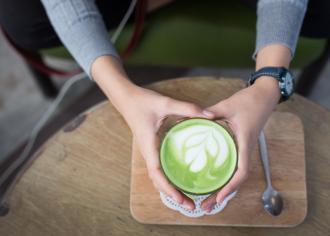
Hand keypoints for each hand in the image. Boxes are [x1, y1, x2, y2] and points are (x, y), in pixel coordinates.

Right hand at [119, 86, 214, 209]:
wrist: (126, 98)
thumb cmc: (142, 102)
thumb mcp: (166, 103)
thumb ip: (187, 108)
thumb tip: (211, 116)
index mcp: (149, 146)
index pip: (157, 173)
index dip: (168, 188)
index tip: (181, 200)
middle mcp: (148, 152)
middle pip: (158, 181)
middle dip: (172, 195)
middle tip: (191, 206)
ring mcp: (149, 152)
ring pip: (157, 177)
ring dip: (170, 190)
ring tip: (186, 199)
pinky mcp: (151, 148)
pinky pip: (158, 169)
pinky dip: (167, 180)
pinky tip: (178, 181)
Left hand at [200, 77, 280, 211]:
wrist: (264, 96)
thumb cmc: (249, 101)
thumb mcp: (227, 105)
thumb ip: (211, 112)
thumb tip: (193, 118)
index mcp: (245, 142)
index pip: (241, 170)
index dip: (231, 186)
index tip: (219, 198)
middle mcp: (247, 149)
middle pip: (237, 179)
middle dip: (222, 195)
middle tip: (206, 207)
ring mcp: (245, 149)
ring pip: (236, 175)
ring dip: (224, 189)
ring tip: (208, 200)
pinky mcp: (242, 146)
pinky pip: (235, 166)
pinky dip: (226, 177)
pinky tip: (214, 180)